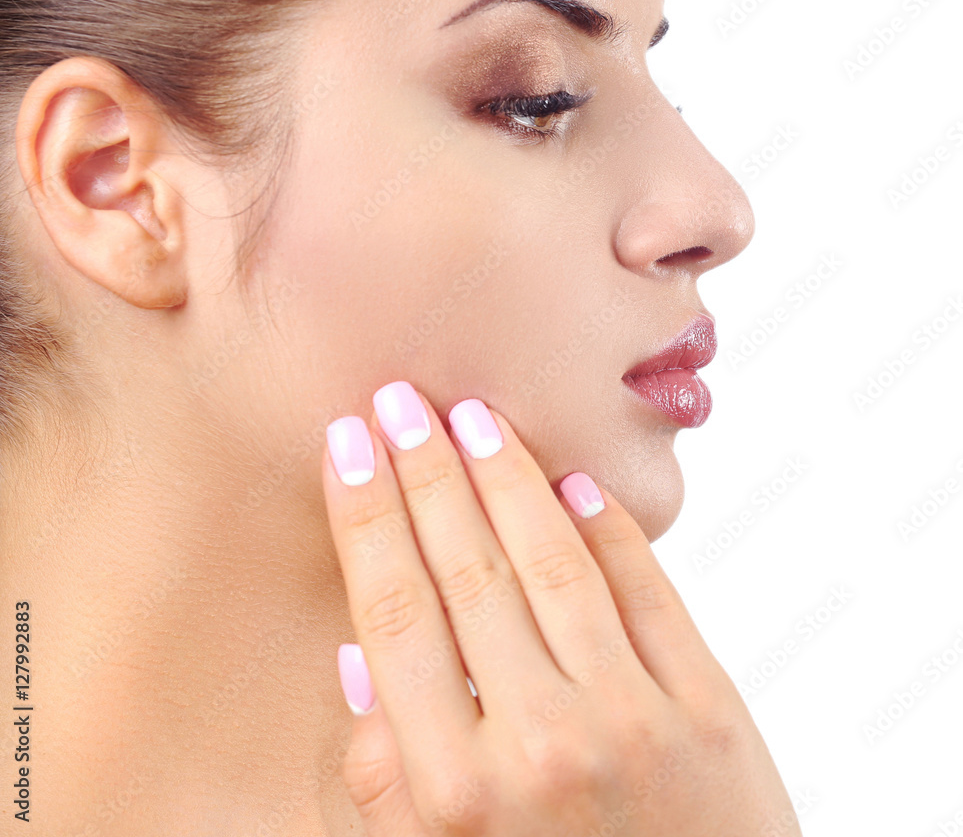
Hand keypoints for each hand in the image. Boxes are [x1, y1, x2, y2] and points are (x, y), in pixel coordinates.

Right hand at [322, 380, 801, 836]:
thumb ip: (385, 780)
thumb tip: (354, 658)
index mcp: (452, 793)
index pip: (393, 614)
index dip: (365, 516)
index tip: (345, 445)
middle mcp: (537, 746)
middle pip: (465, 570)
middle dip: (424, 472)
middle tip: (398, 400)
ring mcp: (631, 722)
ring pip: (551, 563)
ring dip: (506, 477)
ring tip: (471, 415)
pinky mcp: (708, 712)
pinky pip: (647, 593)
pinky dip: (608, 531)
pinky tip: (571, 483)